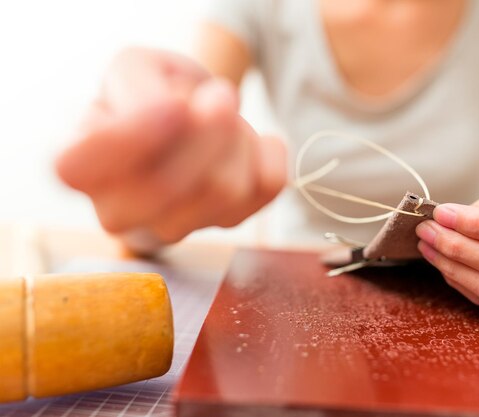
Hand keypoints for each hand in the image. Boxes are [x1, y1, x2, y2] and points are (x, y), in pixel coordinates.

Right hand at [57, 48, 285, 253]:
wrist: (186, 117)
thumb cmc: (151, 93)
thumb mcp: (133, 69)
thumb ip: (140, 88)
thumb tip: (177, 115)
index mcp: (79, 167)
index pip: (80, 168)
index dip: (134, 135)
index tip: (173, 102)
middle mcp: (118, 211)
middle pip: (166, 186)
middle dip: (208, 128)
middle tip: (221, 94)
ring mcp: (173, 226)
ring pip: (223, 189)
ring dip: (239, 134)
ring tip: (226, 117)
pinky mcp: (226, 223)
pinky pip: (266, 187)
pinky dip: (269, 150)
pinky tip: (250, 141)